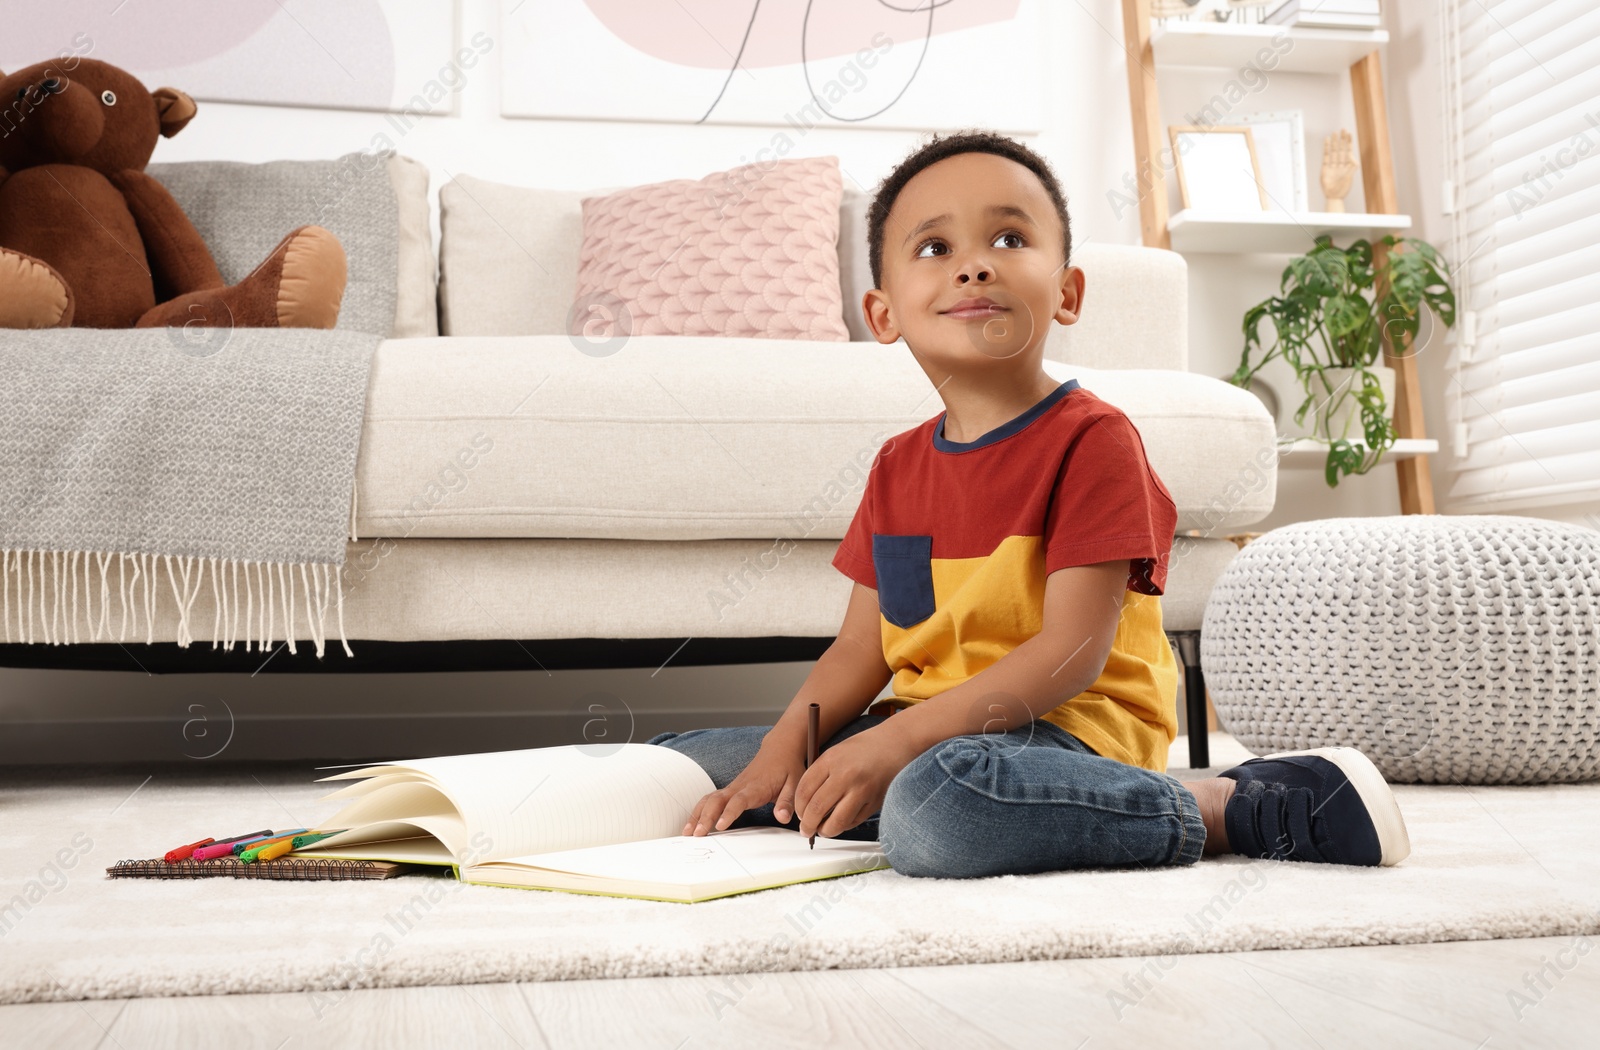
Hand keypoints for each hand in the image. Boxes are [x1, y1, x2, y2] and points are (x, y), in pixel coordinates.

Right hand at [682, 740, 805, 836]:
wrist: (780, 748)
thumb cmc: (788, 767)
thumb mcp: (795, 784)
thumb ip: (787, 802)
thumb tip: (781, 818)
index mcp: (756, 787)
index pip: (739, 800)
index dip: (729, 812)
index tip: (720, 826)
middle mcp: (740, 786)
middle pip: (717, 800)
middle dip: (704, 817)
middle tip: (696, 835)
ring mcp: (732, 787)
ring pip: (709, 799)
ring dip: (697, 815)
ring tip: (687, 832)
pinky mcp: (729, 790)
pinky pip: (710, 800)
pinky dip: (699, 811)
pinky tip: (692, 824)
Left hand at [793, 725, 924, 839]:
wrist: (897, 742)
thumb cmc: (865, 747)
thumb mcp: (836, 752)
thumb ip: (820, 774)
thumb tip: (805, 803)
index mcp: (831, 760)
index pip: (804, 790)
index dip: (798, 807)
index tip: (799, 814)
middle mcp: (845, 775)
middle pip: (816, 808)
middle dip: (808, 824)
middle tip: (806, 830)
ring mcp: (862, 790)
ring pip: (836, 821)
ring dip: (826, 831)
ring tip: (823, 830)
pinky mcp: (875, 801)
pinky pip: (854, 821)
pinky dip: (844, 826)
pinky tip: (841, 822)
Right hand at [1321, 129, 1356, 211]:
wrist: (1334, 196)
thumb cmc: (1343, 188)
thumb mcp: (1350, 176)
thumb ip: (1352, 165)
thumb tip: (1351, 155)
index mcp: (1348, 165)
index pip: (1348, 150)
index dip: (1348, 142)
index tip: (1348, 133)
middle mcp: (1340, 163)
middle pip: (1341, 149)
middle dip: (1341, 139)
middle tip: (1342, 129)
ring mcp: (1332, 165)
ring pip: (1334, 151)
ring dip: (1334, 142)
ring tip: (1334, 133)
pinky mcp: (1325, 168)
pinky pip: (1326, 156)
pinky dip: (1326, 149)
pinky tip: (1327, 141)